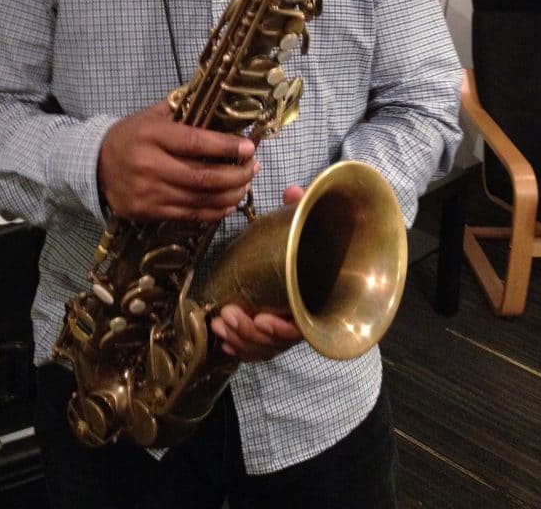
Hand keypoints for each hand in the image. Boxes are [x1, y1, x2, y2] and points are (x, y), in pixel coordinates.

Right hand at [97, 100, 257, 221]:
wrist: (95, 164)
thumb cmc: (132, 135)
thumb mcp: (153, 115)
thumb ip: (184, 110)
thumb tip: (223, 105)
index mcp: (152, 135)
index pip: (196, 143)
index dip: (226, 146)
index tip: (249, 147)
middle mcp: (149, 165)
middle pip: (202, 177)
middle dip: (236, 174)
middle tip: (253, 168)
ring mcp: (148, 192)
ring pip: (199, 199)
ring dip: (230, 195)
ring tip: (245, 185)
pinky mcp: (147, 212)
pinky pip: (188, 215)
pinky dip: (213, 212)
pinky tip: (228, 204)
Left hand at [209, 181, 306, 360]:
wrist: (320, 248)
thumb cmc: (315, 237)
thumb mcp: (311, 220)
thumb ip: (303, 207)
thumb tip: (292, 192)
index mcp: (316, 297)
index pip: (301, 327)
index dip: (280, 330)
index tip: (260, 318)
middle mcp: (304, 316)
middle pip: (276, 342)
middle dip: (248, 334)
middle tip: (227, 315)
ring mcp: (287, 324)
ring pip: (264, 347)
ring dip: (240, 339)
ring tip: (220, 323)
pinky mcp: (272, 327)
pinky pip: (258, 348)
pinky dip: (240, 347)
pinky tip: (224, 339)